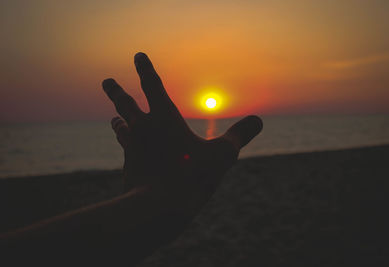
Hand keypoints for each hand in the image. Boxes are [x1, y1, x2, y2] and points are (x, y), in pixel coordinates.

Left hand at [102, 52, 261, 212]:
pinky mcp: (129, 167)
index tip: (138, 55)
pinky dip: (126, 145)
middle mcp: (143, 129)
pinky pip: (126, 150)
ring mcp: (133, 148)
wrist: (156, 209)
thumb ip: (240, 136)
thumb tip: (258, 121)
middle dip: (116, 91)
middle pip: (125, 103)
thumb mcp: (222, 156)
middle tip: (106, 82)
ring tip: (115, 118)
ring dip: (118, 120)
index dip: (145, 68)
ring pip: (121, 127)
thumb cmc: (191, 178)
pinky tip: (128, 151)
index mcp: (164, 118)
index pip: (152, 85)